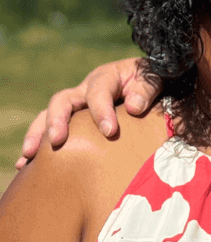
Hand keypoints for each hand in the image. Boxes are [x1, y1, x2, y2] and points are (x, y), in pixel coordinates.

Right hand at [17, 58, 157, 166]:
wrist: (149, 77)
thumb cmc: (152, 79)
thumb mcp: (155, 78)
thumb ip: (146, 89)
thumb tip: (133, 107)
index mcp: (107, 76)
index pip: (99, 91)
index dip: (102, 110)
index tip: (109, 131)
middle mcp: (86, 88)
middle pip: (63, 100)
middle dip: (57, 120)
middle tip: (58, 141)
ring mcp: (77, 103)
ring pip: (49, 114)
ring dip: (38, 134)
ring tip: (29, 156)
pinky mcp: (74, 117)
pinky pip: (50, 128)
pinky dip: (38, 144)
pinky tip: (25, 165)